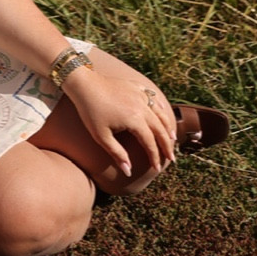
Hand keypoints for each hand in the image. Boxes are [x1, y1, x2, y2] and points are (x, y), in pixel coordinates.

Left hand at [61, 59, 175, 178]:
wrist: (84, 84)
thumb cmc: (90, 111)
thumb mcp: (101, 136)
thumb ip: (117, 154)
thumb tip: (129, 171)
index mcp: (135, 120)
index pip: (149, 142)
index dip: (154, 157)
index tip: (157, 168)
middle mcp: (142, 107)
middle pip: (160, 128)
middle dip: (166, 145)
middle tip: (171, 158)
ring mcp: (140, 95)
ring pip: (160, 112)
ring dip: (167, 126)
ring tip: (172, 138)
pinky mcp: (135, 86)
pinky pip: (152, 97)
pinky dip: (160, 106)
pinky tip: (162, 112)